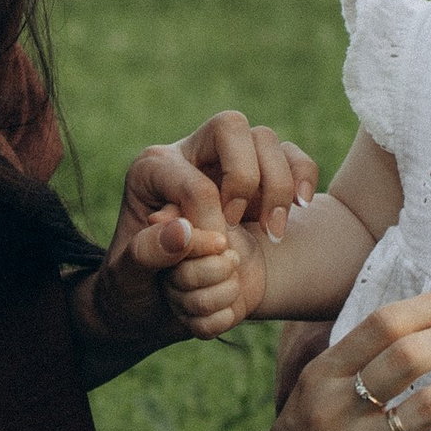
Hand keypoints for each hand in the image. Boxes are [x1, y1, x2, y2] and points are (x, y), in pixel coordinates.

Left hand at [95, 113, 319, 355]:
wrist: (160, 303)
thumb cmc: (139, 286)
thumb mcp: (128, 277)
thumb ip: (146, 252)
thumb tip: (182, 231)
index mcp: (152, 170)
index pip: (192, 178)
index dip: (209, 218)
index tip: (212, 248)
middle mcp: (191, 154)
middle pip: (230, 128)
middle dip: (243, 179)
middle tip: (236, 224)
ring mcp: (229, 163)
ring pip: (266, 140)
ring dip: (277, 187)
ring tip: (272, 233)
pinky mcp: (261, 178)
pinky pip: (293, 157)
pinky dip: (302, 178)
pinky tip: (299, 209)